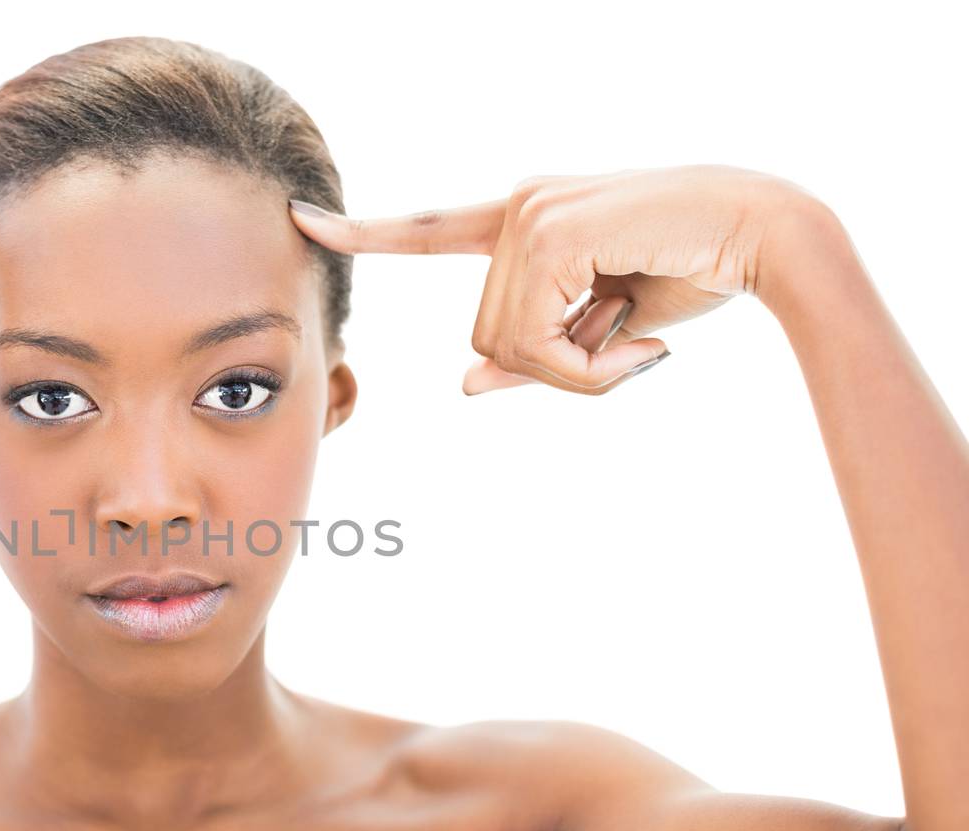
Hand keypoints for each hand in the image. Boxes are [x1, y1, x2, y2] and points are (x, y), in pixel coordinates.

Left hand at [289, 164, 814, 394]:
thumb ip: (534, 354)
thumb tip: (467, 386)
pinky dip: (585, 366)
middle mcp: (518, 207)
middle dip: (552, 367)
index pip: (427, 229)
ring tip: (637, 337)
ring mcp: (529, 214)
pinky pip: (533, 340)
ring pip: (505, 345)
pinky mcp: (549, 231)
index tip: (303, 222)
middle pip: (485, 336)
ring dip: (575, 370)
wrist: (764, 237)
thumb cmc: (688, 272)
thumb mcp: (601, 326)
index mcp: (521, 220)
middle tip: (623, 351)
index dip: (365, 232)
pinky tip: (640, 335)